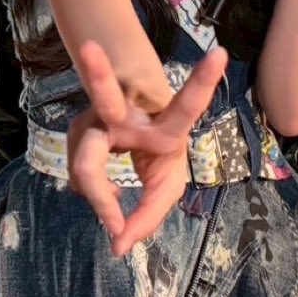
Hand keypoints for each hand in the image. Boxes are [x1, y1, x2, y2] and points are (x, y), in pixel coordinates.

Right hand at [66, 42, 226, 256]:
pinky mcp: (76, 135)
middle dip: (98, 73)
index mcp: (166, 123)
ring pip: (84, 158)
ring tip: (116, 214)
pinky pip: (82, 180)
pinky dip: (97, 198)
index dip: (203, 80)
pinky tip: (110, 200)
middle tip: (90, 50)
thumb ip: (148, 215)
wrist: (128, 125)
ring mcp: (95, 120)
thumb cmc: (157, 150)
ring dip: (95, 185)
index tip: (221, 53)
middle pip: (107, 93)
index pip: (187, 104)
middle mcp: (127, 112)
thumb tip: (118, 246)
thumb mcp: (167, 181)